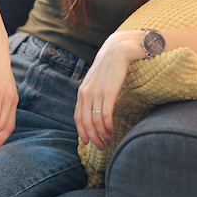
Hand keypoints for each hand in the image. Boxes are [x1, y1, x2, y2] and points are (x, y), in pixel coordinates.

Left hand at [74, 31, 138, 149]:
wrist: (118, 49)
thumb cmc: (110, 67)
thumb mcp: (97, 81)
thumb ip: (94, 94)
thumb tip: (94, 111)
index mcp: (82, 92)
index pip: (77, 117)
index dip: (82, 132)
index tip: (88, 143)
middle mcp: (86, 93)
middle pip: (85, 122)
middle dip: (92, 137)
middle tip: (100, 147)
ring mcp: (96, 92)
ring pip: (95, 120)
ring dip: (101, 134)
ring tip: (108, 141)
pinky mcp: (109, 91)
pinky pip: (105, 114)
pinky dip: (107, 126)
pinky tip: (112, 130)